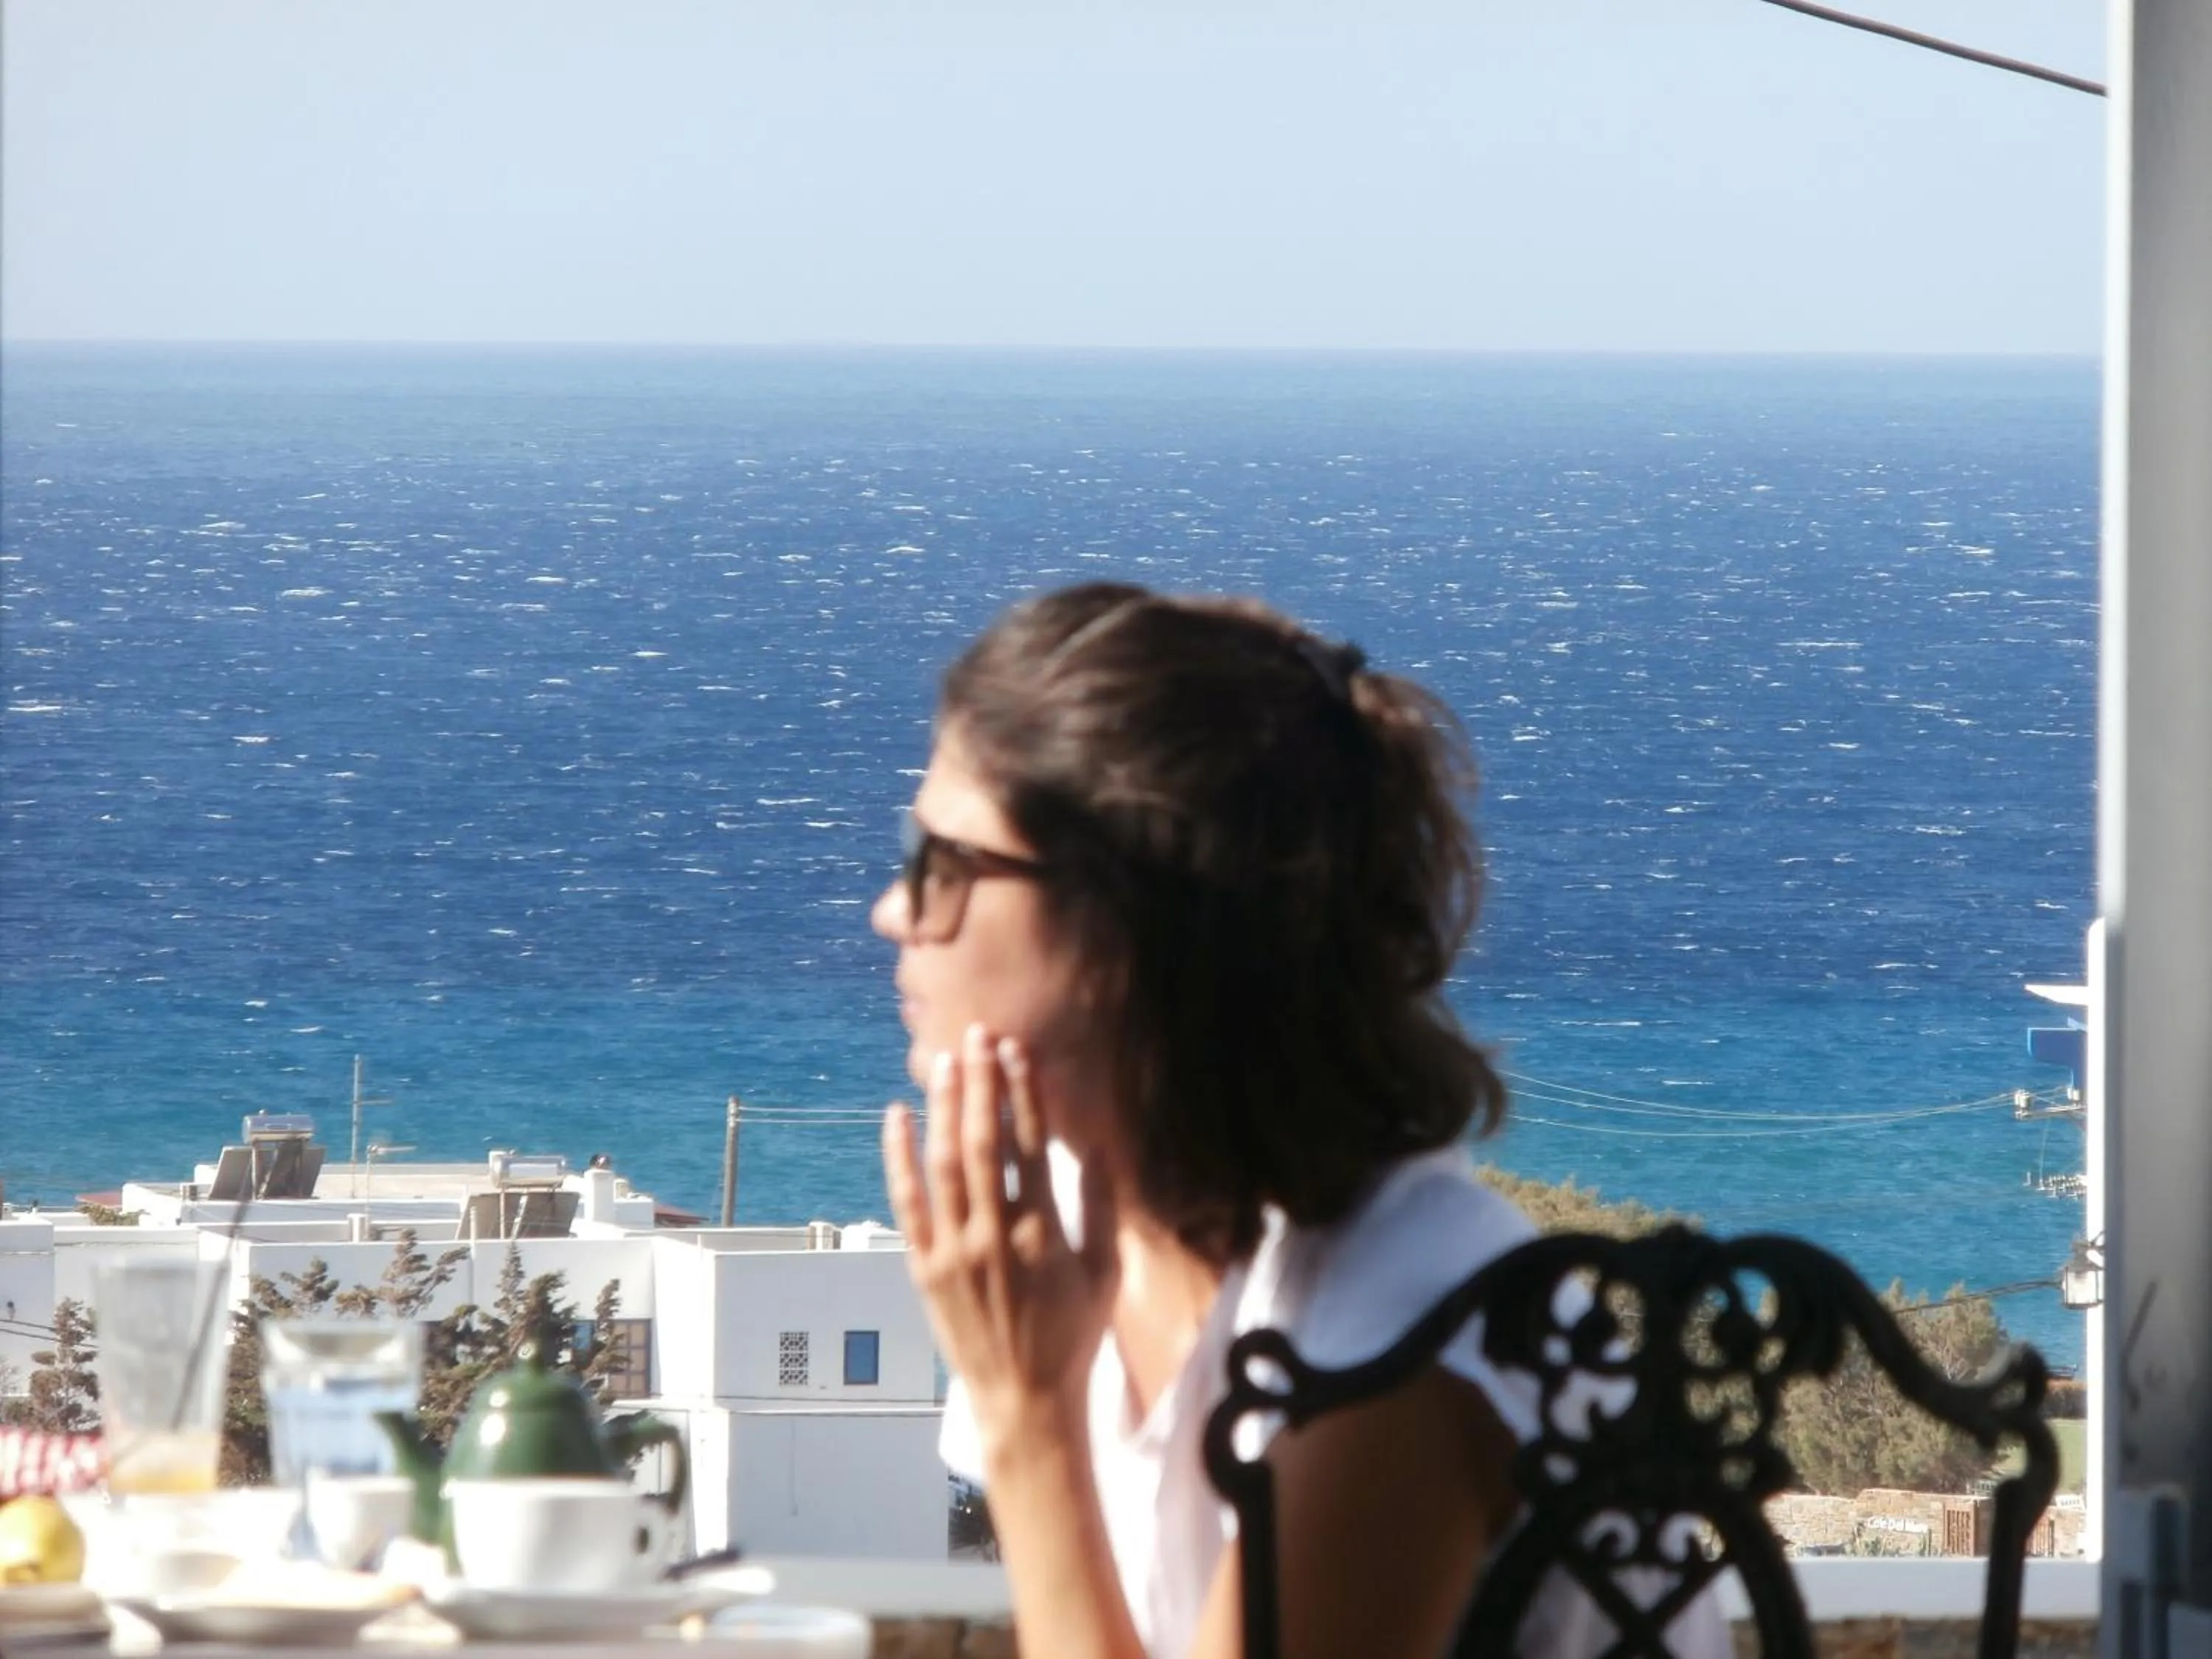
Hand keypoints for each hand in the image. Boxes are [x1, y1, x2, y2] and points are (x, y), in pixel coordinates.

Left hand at [883, 1023, 1118, 1449]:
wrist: (1024, 1400)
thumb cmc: (1071, 1335)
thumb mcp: (1103, 1271)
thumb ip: (1100, 1206)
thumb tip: (1099, 1145)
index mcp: (1043, 1232)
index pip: (1030, 1144)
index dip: (1023, 1092)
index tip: (1017, 1051)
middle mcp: (995, 1235)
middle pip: (983, 1143)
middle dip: (980, 1084)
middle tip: (978, 1036)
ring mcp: (954, 1252)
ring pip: (943, 1164)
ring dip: (943, 1108)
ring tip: (944, 1062)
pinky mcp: (924, 1269)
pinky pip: (907, 1203)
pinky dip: (899, 1158)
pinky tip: (897, 1117)